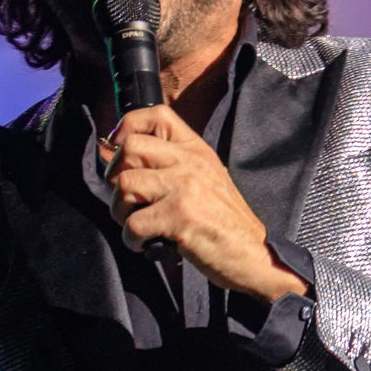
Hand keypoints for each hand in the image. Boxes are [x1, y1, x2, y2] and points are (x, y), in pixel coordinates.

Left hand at [106, 104, 309, 303]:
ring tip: (138, 226)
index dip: (127, 127)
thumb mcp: (207, 179)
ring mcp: (185, 187)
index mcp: (197, 150)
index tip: (118, 148)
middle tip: (127, 199)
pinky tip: (146, 244)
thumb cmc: (226, 223)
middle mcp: (191, 162)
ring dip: (121, 212)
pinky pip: (133, 223)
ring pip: (125, 184)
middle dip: (115, 177)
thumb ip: (174, 165)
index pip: (157, 115)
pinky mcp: (180, 216)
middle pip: (130, 148)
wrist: (255, 255)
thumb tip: (125, 161)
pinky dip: (132, 240)